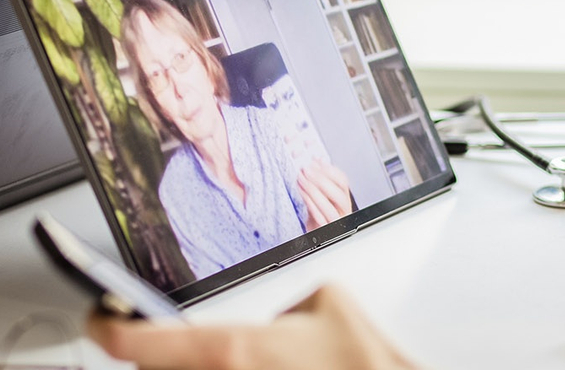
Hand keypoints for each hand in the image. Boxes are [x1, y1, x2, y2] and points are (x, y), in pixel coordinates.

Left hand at [88, 284, 419, 369]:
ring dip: (183, 368)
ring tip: (225, 356)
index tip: (99, 317)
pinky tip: (243, 365)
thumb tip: (283, 316)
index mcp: (232, 349)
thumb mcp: (327, 304)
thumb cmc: (363, 363)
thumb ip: (290, 303)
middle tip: (154, 339)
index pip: (137, 341)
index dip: (107, 325)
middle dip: (151, 354)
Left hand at [299, 160, 352, 229]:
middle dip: (322, 180)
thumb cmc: (317, 213)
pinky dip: (310, 204)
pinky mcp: (324, 229)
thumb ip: (319, 179)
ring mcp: (334, 220)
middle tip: (307, 170)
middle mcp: (342, 209)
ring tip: (301, 179)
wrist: (312, 234)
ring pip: (329, 207)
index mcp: (342, 198)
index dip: (330, 171)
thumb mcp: (319, 194)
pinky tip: (302, 193)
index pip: (343, 181)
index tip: (315, 162)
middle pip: (339, 194)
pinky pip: (319, 217)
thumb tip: (317, 160)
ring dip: (314, 191)